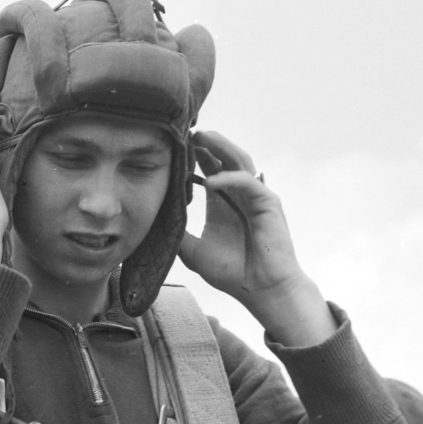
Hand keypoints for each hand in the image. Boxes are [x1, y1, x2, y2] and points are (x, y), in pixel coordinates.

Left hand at [176, 131, 335, 346]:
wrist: (262, 291)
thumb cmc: (233, 273)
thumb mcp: (193, 253)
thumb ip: (178, 236)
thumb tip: (153, 227)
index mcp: (222, 202)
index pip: (208, 169)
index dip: (193, 155)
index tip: (173, 145)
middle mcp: (239, 195)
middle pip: (224, 158)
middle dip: (206, 143)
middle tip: (186, 132)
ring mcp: (256, 197)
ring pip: (239, 161)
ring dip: (221, 148)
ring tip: (201, 138)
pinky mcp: (269, 204)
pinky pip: (248, 183)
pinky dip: (229, 179)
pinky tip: (210, 181)